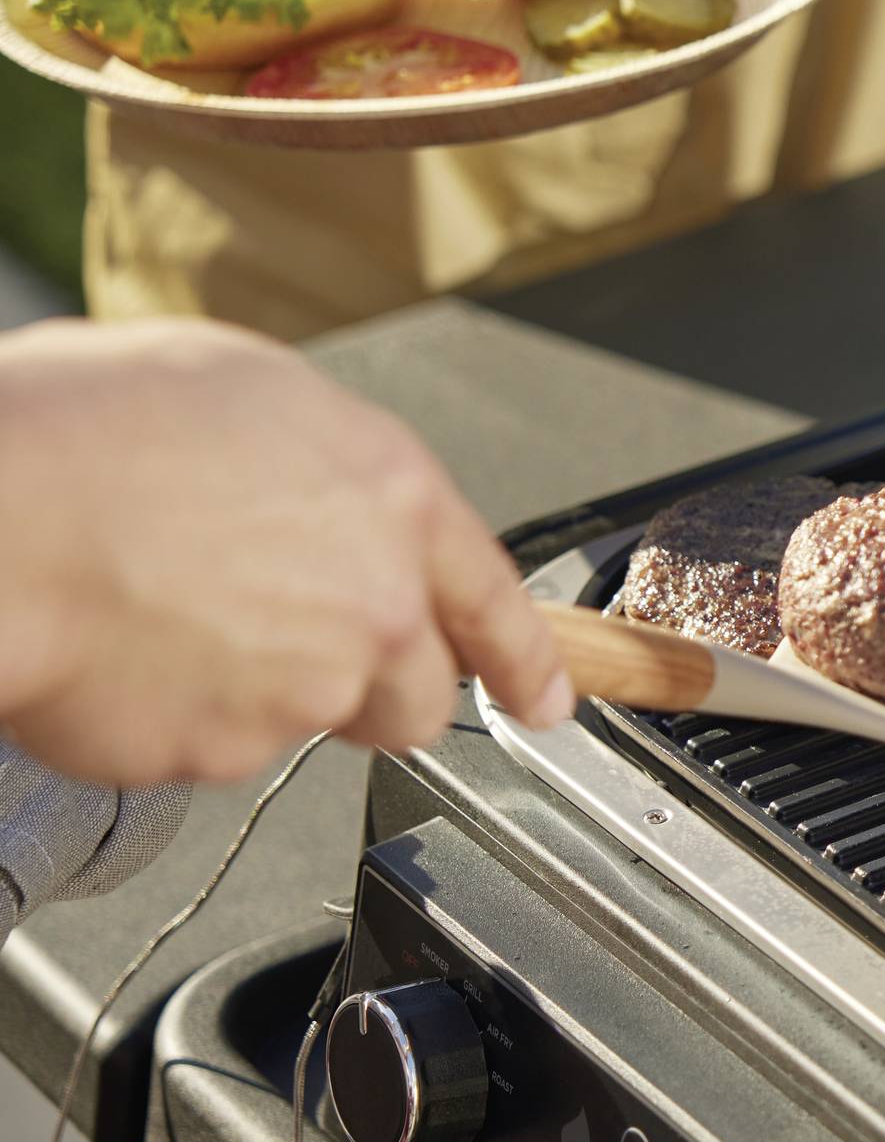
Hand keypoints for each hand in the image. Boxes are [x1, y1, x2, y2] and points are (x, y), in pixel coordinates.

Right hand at [0, 319, 572, 785]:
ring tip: (164, 615)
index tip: (544, 697)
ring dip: (253, 690)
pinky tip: (119, 648)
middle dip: (368, 687)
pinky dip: (167, 712)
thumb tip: (305, 487)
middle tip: (279, 641)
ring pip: (304, 720)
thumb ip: (309, 462)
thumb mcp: (234, 390)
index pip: (493, 599)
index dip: (525, 659)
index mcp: (391, 498)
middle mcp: (374, 604)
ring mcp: (305, 689)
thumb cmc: (83, 429)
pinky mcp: (224, 751)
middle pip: (415, 694)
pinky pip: (205, 745)